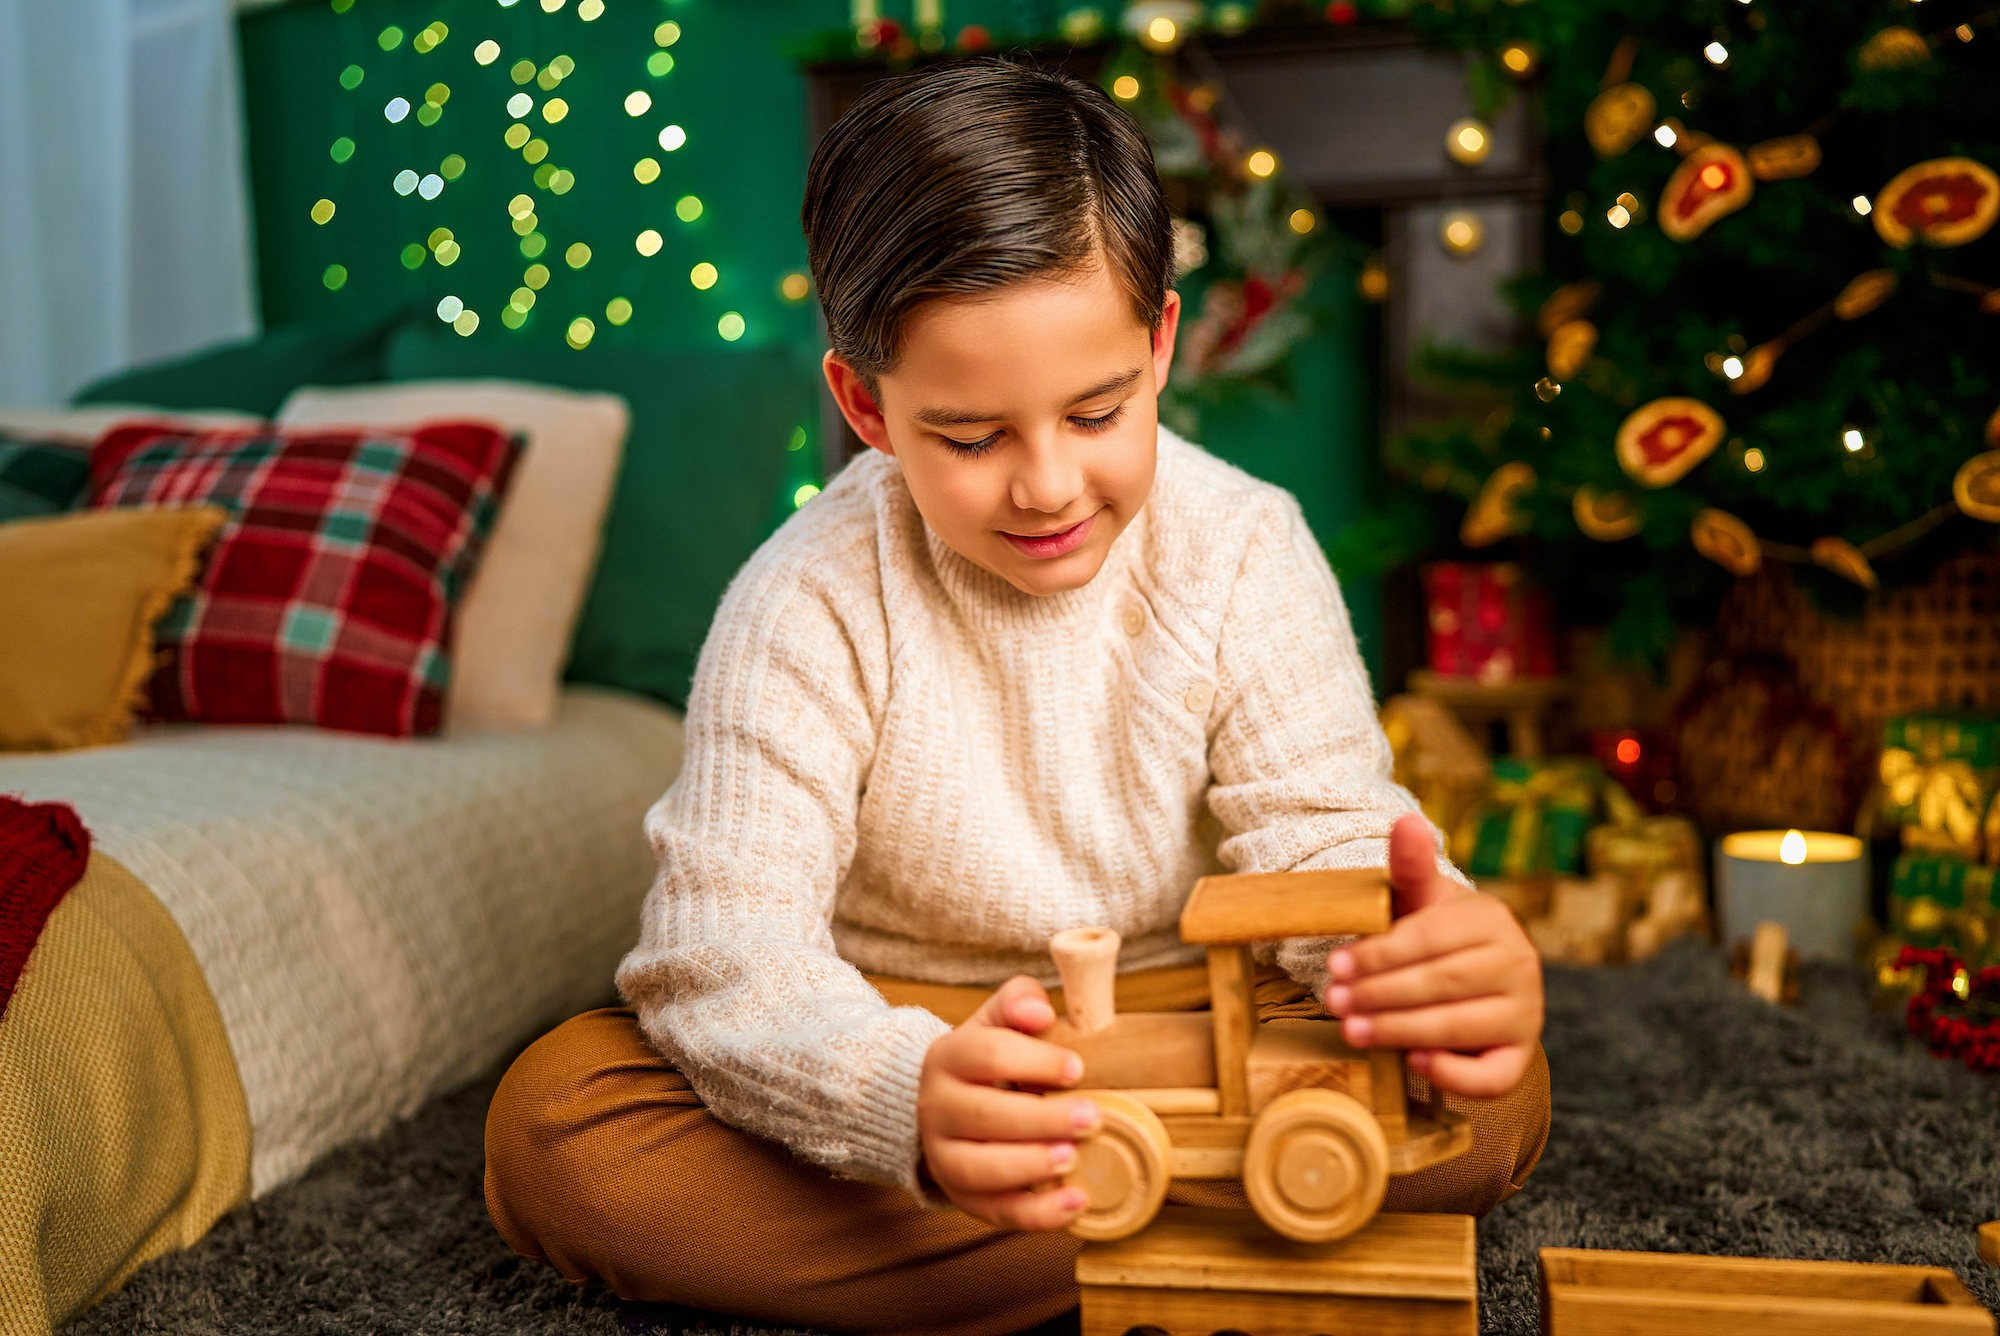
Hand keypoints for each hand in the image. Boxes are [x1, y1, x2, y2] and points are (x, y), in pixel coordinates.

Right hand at [917, 974, 1100, 1229]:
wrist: (947, 1104)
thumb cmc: (988, 1060)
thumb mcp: (997, 1022)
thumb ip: (1018, 1002)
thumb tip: (1040, 1012)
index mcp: (947, 1057)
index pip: (985, 1055)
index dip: (1034, 1061)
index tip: (1077, 1068)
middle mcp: (937, 1108)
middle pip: (984, 1115)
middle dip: (1041, 1119)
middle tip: (1092, 1118)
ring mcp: (944, 1157)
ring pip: (979, 1168)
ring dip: (1029, 1166)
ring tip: (1073, 1159)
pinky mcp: (963, 1196)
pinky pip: (996, 1211)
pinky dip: (1037, 1214)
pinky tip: (1076, 1202)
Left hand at [1321, 813, 1543, 1098]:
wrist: (1474, 980)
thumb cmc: (1435, 937)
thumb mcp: (1420, 901)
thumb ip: (1411, 866)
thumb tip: (1406, 819)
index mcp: (1492, 920)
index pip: (1430, 938)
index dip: (1379, 954)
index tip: (1334, 966)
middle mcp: (1519, 965)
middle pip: (1442, 983)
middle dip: (1380, 994)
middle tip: (1334, 1002)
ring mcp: (1525, 1014)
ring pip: (1459, 1027)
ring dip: (1399, 1031)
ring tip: (1352, 1031)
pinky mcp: (1519, 1057)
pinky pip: (1492, 1077)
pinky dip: (1453, 1073)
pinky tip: (1414, 1063)